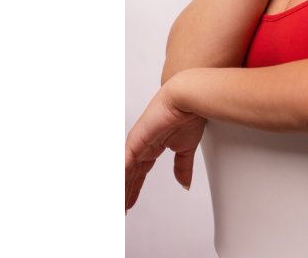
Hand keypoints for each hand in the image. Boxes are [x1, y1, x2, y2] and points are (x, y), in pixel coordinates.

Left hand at [125, 84, 204, 212]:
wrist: (188, 98)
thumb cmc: (189, 114)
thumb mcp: (186, 148)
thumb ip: (182, 166)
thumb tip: (183, 182)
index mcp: (152, 146)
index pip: (139, 173)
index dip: (133, 188)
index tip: (129, 203)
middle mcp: (141, 145)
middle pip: (129, 175)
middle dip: (125, 192)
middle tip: (121, 210)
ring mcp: (137, 143)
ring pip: (124, 172)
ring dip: (122, 189)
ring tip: (118, 205)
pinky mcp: (135, 141)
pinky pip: (124, 164)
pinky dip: (121, 177)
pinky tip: (119, 188)